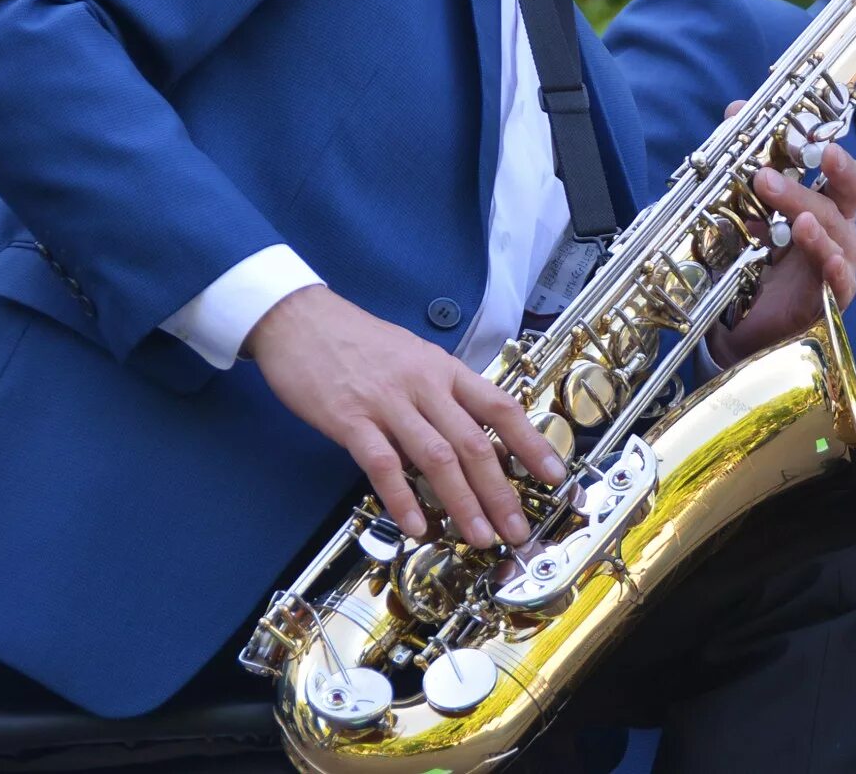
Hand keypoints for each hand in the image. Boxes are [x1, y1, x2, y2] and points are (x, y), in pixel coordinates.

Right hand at [245, 285, 565, 548]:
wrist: (300, 319)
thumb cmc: (358, 341)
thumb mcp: (415, 357)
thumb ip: (443, 393)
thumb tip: (475, 434)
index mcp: (445, 370)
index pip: (501, 408)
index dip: (532, 444)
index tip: (554, 475)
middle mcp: (424, 385)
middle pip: (474, 443)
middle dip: (500, 493)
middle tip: (517, 530)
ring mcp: (388, 402)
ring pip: (437, 458)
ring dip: (462, 503)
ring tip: (479, 537)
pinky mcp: (350, 419)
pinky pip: (383, 464)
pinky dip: (403, 498)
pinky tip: (416, 526)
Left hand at [711, 116, 855, 368]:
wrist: (742, 328)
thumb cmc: (756, 263)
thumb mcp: (744, 209)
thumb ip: (743, 162)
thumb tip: (734, 109)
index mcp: (825, 205)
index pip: (840, 169)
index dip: (829, 145)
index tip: (807, 127)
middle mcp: (838, 231)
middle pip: (846, 194)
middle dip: (825, 175)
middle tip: (776, 170)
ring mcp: (837, 266)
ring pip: (839, 235)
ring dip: (812, 219)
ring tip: (793, 215)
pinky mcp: (828, 301)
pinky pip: (841, 283)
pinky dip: (833, 267)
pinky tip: (824, 257)